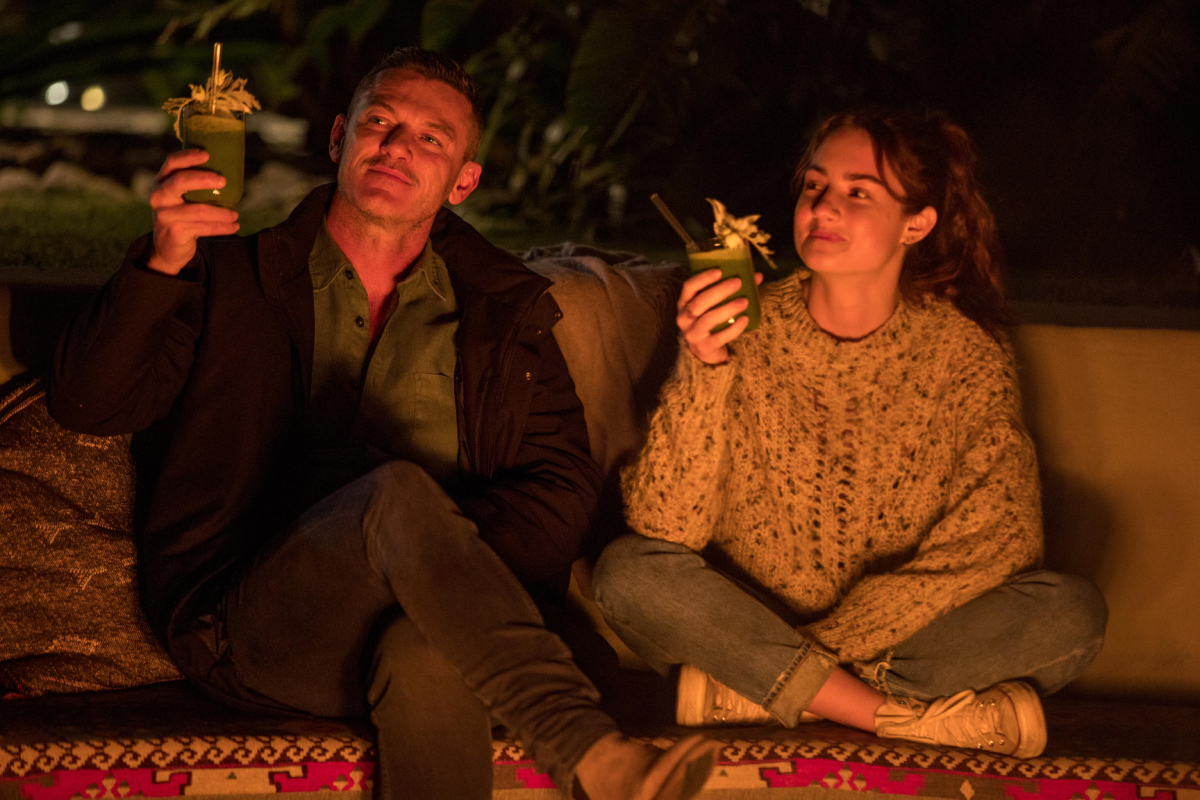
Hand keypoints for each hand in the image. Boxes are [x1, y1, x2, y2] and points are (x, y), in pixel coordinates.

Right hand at [145, 150, 239, 274]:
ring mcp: (165, 214)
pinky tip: (234, 226)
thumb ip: (194, 185)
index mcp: (162, 182)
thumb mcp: (180, 197)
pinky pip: (204, 227)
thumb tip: (228, 172)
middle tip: (223, 181)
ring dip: (222, 213)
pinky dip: (222, 227)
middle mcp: (159, 196)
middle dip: (203, 179)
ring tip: (235, 215)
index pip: (172, 163)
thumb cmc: (180, 215)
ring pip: (198, 210)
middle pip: (180, 182)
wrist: (167, 247)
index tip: (207, 154)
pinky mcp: (175, 231)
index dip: (188, 157)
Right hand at [676, 269, 763, 363]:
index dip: (703, 278)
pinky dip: (733, 328)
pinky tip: (745, 319)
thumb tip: (757, 276)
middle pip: (699, 302)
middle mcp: (684, 318)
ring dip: (727, 308)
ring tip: (744, 302)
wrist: (705, 350)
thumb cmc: (711, 320)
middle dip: (719, 291)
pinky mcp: (704, 347)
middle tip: (738, 282)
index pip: (689, 287)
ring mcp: (692, 334)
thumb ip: (733, 289)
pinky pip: (719, 337)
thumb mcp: (716, 304)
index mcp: (685, 302)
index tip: (720, 271)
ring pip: (708, 319)